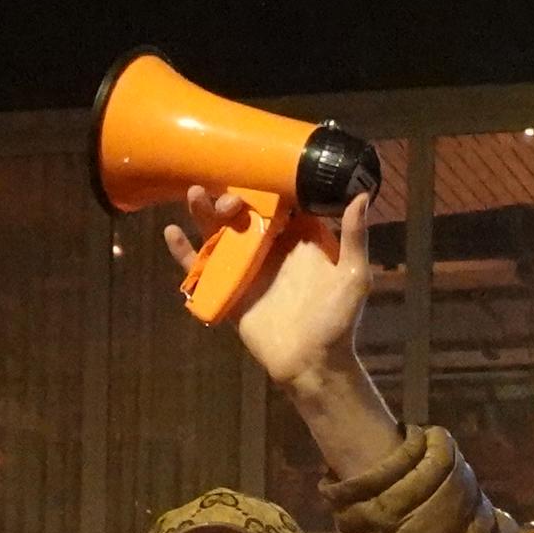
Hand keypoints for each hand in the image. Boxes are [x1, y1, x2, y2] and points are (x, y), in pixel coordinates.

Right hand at [178, 185, 378, 393]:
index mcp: (297, 240)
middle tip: (226, 198)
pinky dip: (185, 253)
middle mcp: (269, 250)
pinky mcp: (228, 291)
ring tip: (193, 194)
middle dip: (230, 198)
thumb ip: (354, 237)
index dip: (265, 185)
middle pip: (243, 213)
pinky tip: (171, 233)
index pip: (278, 203)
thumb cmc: (339, 322)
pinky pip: (203, 269)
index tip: (253, 168)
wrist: (312, 364)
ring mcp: (246, 269)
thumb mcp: (353, 276)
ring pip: (219, 234)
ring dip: (204, 213)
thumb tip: (361, 194)